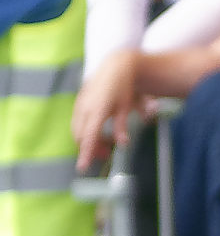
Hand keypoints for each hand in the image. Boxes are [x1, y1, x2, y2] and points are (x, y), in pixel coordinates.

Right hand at [72, 51, 141, 168]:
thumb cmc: (124, 88)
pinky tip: (97, 135)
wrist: (115, 67)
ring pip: (77, 130)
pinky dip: (85, 132)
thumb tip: (123, 144)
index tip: (82, 168)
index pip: (89, 136)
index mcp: (97, 109)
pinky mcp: (79, 103)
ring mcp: (80, 104)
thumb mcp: (127, 108)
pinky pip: (77, 123)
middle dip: (90, 149)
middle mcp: (85, 107)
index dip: (86, 153)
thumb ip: (122, 127)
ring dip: (87, 141)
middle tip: (106, 154)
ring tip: (104, 147)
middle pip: (80, 136)